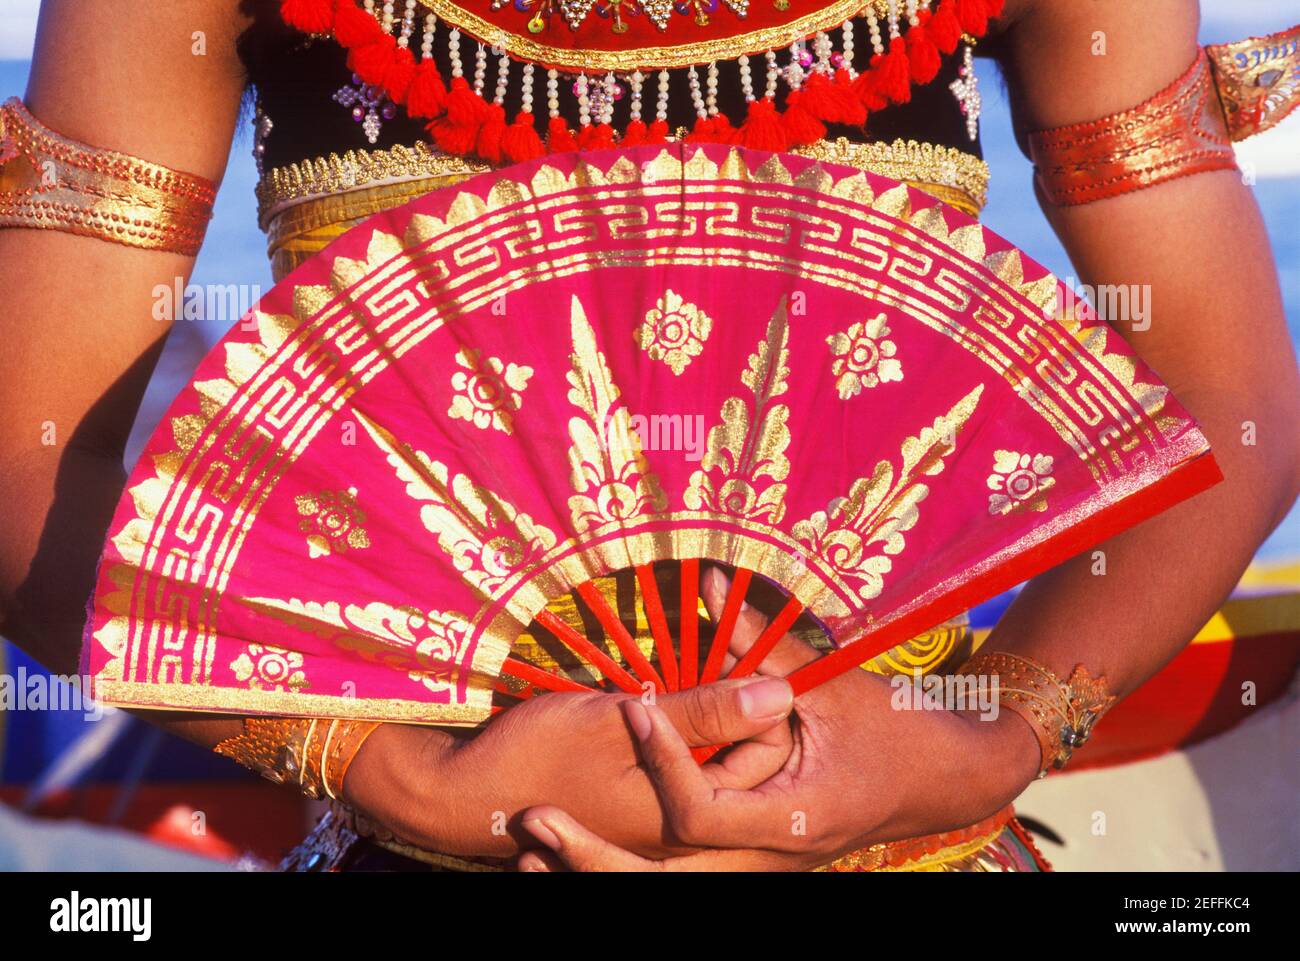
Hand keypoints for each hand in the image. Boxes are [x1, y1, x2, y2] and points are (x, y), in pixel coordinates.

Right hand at [341, 670, 796, 858]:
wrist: (464, 793)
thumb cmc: (537, 755)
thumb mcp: (621, 719)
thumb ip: (705, 710)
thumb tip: (780, 693)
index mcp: (687, 814)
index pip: (766, 750)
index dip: (761, 692)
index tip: (740, 643)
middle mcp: (683, 824)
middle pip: (746, 753)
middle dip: (738, 697)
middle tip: (721, 644)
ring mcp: (660, 816)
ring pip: (714, 753)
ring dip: (708, 707)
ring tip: (689, 663)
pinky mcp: (639, 803)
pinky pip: (682, 763)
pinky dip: (680, 724)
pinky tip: (657, 693)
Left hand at [515, 569, 1042, 870]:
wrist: (949, 780)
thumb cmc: (901, 731)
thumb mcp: (837, 688)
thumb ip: (769, 642)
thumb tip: (709, 582)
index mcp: (795, 820)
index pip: (702, 812)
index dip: (665, 760)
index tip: (637, 707)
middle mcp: (772, 860)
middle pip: (666, 880)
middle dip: (594, 862)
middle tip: (534, 830)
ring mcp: (761, 866)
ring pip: (670, 886)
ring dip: (601, 874)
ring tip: (532, 859)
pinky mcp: (751, 858)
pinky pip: (683, 873)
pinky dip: (633, 865)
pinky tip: (579, 856)